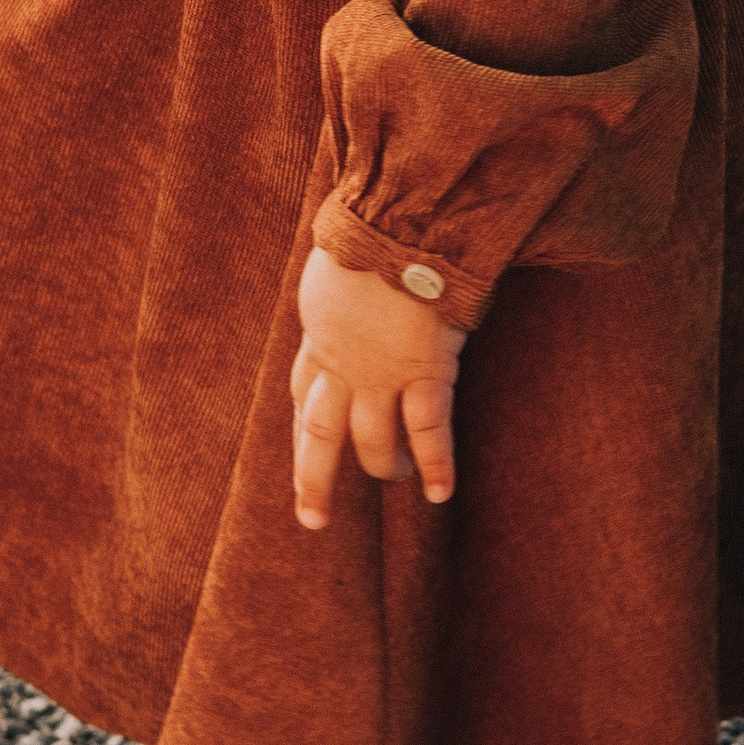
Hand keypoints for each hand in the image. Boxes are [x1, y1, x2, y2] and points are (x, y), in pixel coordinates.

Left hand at [289, 244, 466, 530]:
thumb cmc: (371, 233)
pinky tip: (440, 494)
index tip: (304, 451)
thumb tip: (349, 279)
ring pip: (372, 440)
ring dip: (384, 467)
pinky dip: (436, 464)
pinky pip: (428, 430)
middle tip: (312, 519)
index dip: (303, 430)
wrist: (396, 225)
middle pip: (321, 435)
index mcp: (321, 336)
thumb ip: (342, 287)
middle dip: (315, 480)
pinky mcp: (423, 371)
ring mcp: (382, 373)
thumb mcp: (336, 263)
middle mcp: (343, 365)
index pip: (305, 395)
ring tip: (398, 480)